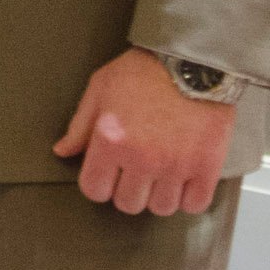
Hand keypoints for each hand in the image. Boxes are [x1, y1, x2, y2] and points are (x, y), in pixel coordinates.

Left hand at [54, 47, 235, 215]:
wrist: (192, 61)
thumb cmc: (145, 71)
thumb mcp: (101, 88)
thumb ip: (80, 125)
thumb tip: (63, 151)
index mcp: (111, 140)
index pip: (94, 190)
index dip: (98, 184)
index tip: (106, 175)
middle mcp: (142, 159)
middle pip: (128, 204)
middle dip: (127, 190)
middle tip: (135, 172)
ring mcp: (176, 166)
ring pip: (161, 208)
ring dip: (158, 195)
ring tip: (160, 174)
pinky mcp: (206, 167)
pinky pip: (194, 205)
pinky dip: (189, 198)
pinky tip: (184, 179)